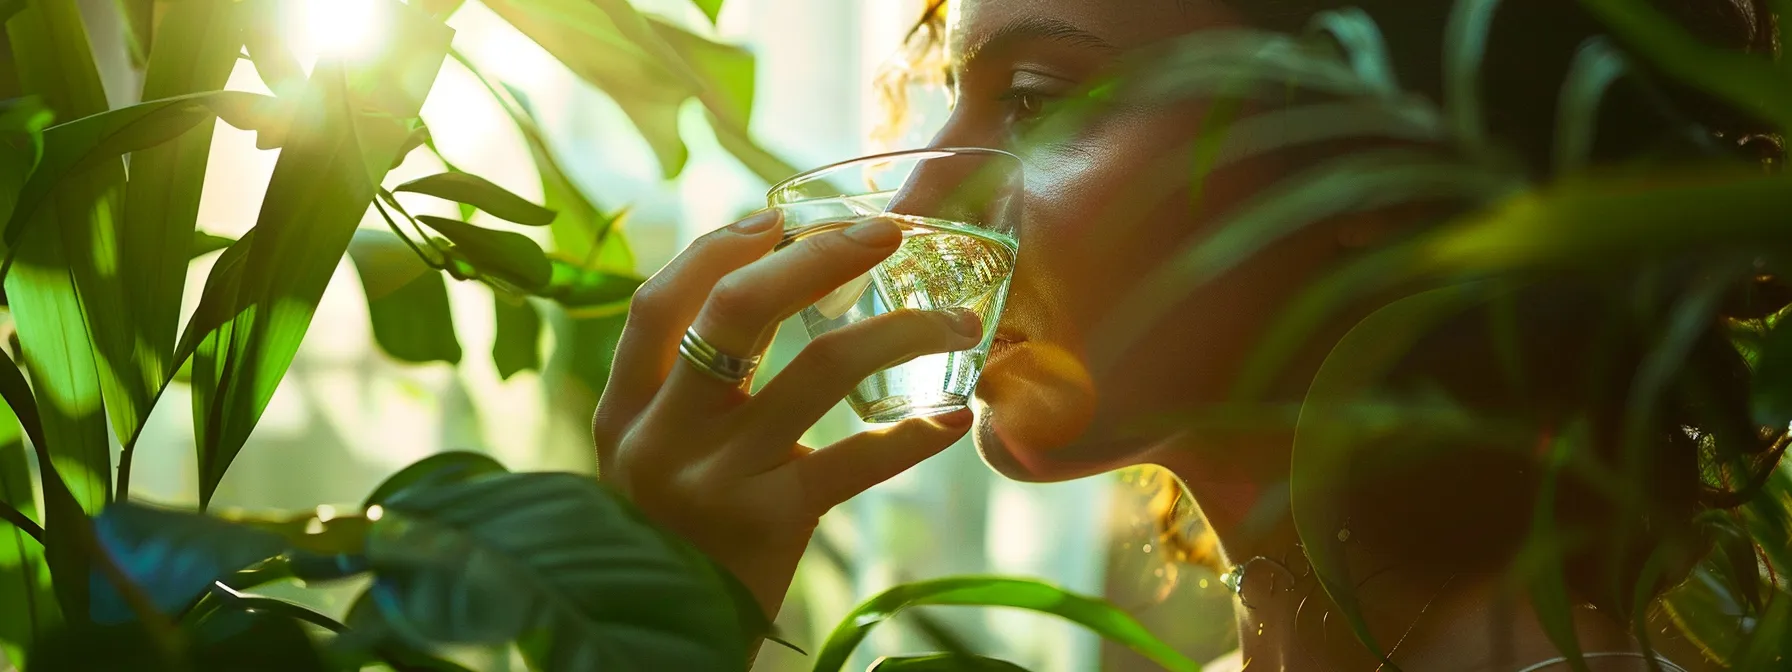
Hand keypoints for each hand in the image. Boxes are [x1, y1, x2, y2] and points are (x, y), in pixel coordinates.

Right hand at [593, 209, 981, 617]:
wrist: (672, 644)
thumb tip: (772, 284)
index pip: (659, 302)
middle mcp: (659, 437)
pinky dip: (912, 436)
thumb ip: (690, 389)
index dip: (718, 248)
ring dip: (899, 332)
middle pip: (736, 312)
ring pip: (816, 368)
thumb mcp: (658, 456)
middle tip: (882, 234)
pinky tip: (952, 416)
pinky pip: (855, 461)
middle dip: (818, 258)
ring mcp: (714, 478)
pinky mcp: (770, 520)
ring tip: (955, 323)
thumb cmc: (683, 537)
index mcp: (625, 412)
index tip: (778, 218)